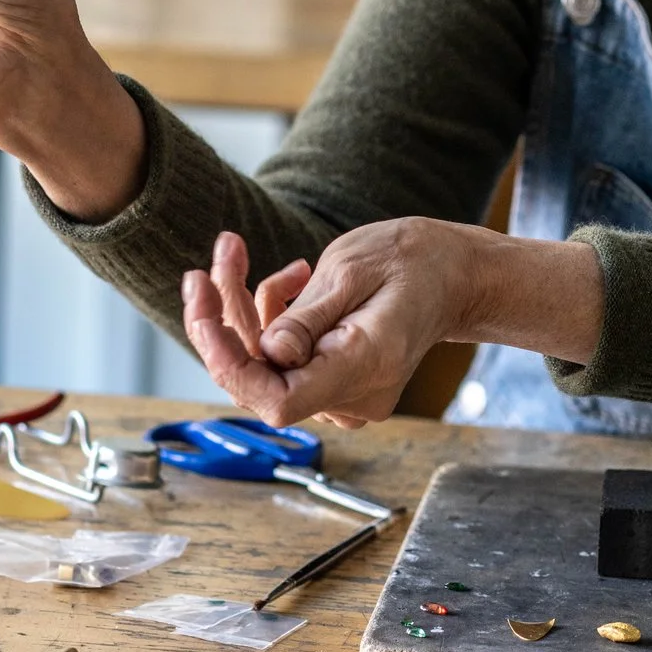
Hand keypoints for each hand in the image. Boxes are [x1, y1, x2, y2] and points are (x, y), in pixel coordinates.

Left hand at [182, 221, 600, 428]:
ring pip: (264, 366)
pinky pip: (280, 360)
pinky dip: (267, 318)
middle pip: (260, 381)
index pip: (279, 401)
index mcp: (363, 368)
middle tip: (201, 269)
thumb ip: (308, 317)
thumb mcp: (354, 271)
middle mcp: (352, 395)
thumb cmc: (411, 263)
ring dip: (238, 311)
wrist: (450, 275)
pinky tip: (288, 278)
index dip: (231, 366)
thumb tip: (267, 352)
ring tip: (234, 250)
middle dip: (220, 324)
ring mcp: (341, 394)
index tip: (204, 317)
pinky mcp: (331, 381)